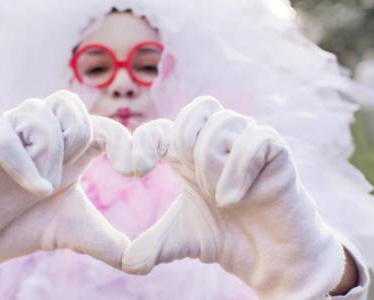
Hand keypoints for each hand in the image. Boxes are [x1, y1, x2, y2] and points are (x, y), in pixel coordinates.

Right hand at [0, 90, 130, 288]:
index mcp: (70, 145)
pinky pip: (4, 136)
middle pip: (73, 111)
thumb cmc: (30, 225)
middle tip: (59, 181)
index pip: (103, 124)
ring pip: (41, 120)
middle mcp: (43, 129)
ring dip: (47, 160)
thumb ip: (109, 242)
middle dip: (76, 146)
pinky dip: (21, 164)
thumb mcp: (77, 232)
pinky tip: (33, 188)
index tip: (137, 170)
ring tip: (38, 188)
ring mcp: (12, 130)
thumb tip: (143, 266)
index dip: (124, 140)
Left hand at [123, 96, 345, 299]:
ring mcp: (247, 143)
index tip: (134, 171)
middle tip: (196, 186)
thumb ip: (152, 245)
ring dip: (212, 163)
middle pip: (194, 111)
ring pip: (221, 123)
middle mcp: (219, 142)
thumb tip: (127, 262)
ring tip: (220, 198)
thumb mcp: (180, 239)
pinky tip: (235, 199)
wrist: (269, 259)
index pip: (164, 126)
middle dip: (185, 146)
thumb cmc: (226, 237)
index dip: (144, 140)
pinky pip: (255, 139)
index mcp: (191, 155)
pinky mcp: (276, 152)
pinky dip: (239, 170)